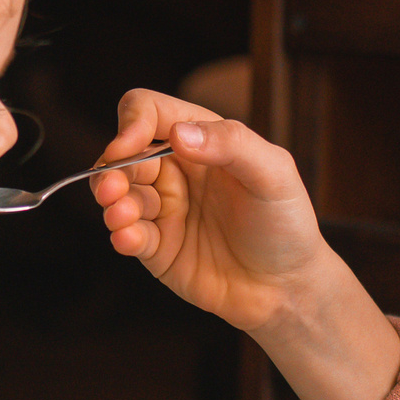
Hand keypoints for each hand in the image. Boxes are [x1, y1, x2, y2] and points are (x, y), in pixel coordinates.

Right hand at [90, 89, 333, 332]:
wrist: (288, 287)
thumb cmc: (286, 223)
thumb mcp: (274, 174)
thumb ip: (231, 144)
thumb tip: (179, 134)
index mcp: (202, 140)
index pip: (149, 112)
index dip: (131, 123)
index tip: (128, 146)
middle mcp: (176, 170)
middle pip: (122, 155)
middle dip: (110, 169)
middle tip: (112, 190)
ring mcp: (164, 209)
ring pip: (117, 194)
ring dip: (111, 202)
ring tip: (122, 217)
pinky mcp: (157, 248)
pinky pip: (127, 234)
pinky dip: (121, 234)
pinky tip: (129, 239)